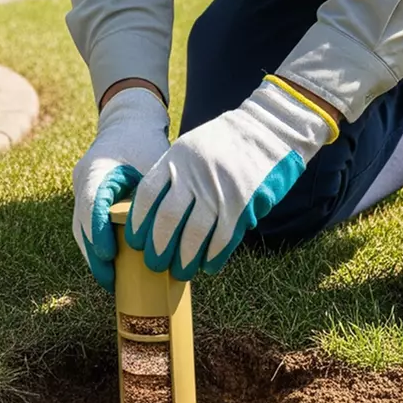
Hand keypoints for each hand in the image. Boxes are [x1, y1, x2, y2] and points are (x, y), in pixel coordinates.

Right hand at [71, 85, 170, 291]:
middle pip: (81, 225)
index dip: (97, 232)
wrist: (129, 119)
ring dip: (94, 255)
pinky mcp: (88, 196)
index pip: (91, 205)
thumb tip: (174, 231)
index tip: (110, 254)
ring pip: (81, 229)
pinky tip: (112, 264)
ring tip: (111, 281)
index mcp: (97, 170)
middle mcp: (83, 180)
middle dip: (94, 255)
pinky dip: (97, 244)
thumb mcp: (154, 164)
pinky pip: (87, 225)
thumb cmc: (146, 140)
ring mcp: (82, 189)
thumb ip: (159, 194)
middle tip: (111, 282)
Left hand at [126, 77, 336, 280]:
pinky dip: (213, 255)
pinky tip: (208, 265)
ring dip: (185, 258)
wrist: (267, 131)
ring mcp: (218, 190)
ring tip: (180, 272)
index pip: (147, 195)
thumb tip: (153, 214)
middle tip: (155, 264)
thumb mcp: (189, 148)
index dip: (138, 223)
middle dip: (158, 247)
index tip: (135, 242)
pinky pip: (223, 237)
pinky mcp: (242, 203)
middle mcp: (193, 175)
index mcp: (175, 159)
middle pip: (167, 219)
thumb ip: (172, 175)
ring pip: (194, 234)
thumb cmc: (223, 143)